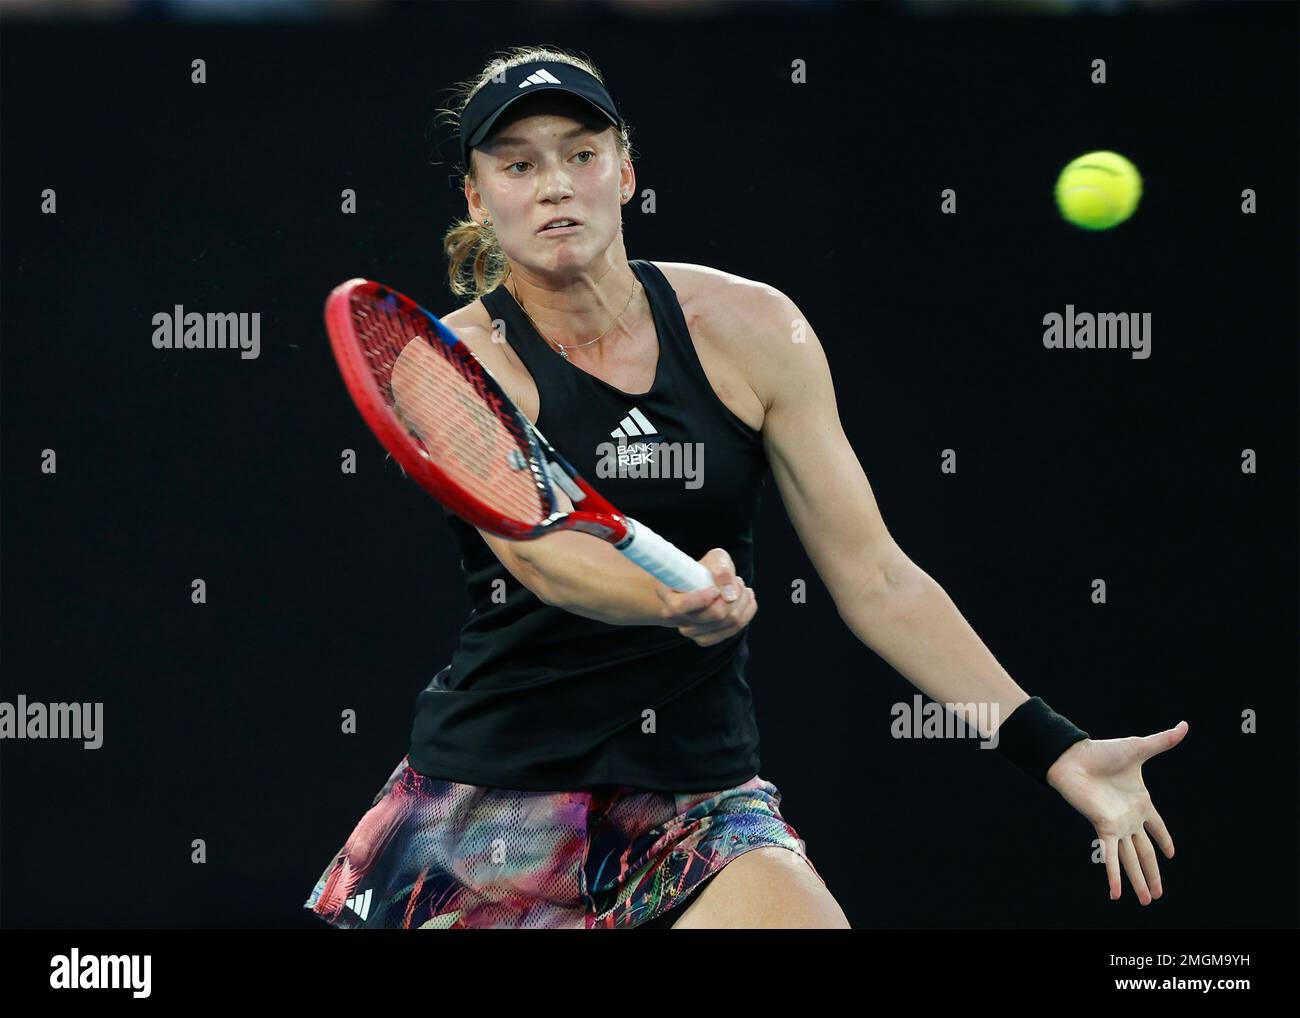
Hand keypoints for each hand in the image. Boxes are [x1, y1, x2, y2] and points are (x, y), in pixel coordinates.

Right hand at [654, 548, 756, 646]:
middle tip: (737, 581)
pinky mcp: (704, 638)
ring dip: (742, 603)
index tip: (715, 588)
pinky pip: (731, 631)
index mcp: (666, 594)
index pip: (680, 606)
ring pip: (727, 623)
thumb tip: (729, 594)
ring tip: (740, 587)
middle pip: (713, 615)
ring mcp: (689, 631)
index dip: (701, 598)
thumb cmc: (702, 569)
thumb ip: (721, 570)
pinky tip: (746, 600)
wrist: (696, 584)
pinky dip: (745, 614)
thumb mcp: (713, 559)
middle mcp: (673, 617)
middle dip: (734, 596)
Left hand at [1046, 720, 1188, 904]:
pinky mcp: (1103, 828)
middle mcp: (1129, 818)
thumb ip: (1164, 741)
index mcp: (1140, 802)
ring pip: (1133, 859)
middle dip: (1153, 873)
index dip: (1164, 840)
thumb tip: (1186, 725)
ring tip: (1148, 901)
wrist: (1073, 755)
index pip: (1157, 827)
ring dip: (1140, 881)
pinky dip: (1114, 875)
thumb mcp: (1139, 748)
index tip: (1172, 854)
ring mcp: (1117, 825)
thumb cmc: (1103, 751)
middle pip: (1146, 852)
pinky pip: (1111, 856)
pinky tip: (1116, 894)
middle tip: (1159, 895)